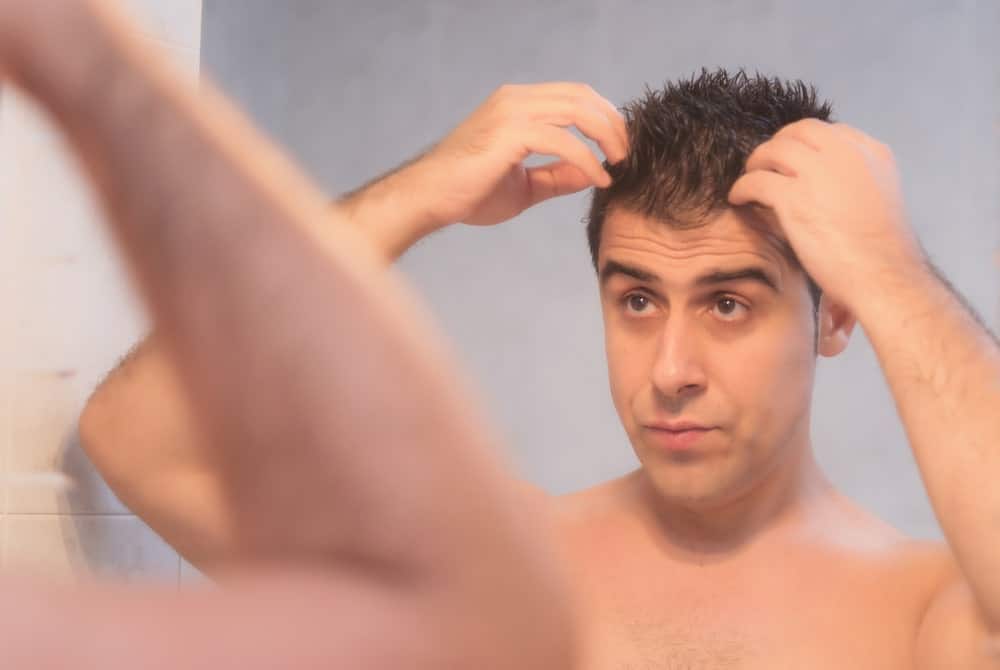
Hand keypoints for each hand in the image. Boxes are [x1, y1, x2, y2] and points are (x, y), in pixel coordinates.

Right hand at [415, 82, 627, 226]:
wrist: (430, 199)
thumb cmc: (467, 192)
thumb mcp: (525, 185)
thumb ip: (558, 176)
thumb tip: (592, 174)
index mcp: (518, 104)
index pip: (575, 96)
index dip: (604, 117)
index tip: (620, 147)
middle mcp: (516, 99)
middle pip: (583, 96)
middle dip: (613, 123)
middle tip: (628, 154)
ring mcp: (512, 111)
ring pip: (578, 110)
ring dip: (607, 136)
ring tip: (619, 164)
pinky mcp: (510, 132)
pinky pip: (563, 141)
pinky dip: (587, 160)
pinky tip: (598, 178)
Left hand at [728, 119, 925, 311]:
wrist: (883, 275)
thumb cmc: (883, 252)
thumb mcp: (879, 198)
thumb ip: (856, 182)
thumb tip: (829, 186)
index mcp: (872, 154)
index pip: (830, 131)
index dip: (805, 144)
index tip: (792, 160)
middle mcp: (846, 154)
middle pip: (799, 132)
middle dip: (779, 145)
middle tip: (766, 164)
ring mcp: (819, 172)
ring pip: (774, 150)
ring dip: (757, 163)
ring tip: (749, 180)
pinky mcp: (793, 197)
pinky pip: (755, 181)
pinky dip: (742, 188)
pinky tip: (739, 199)